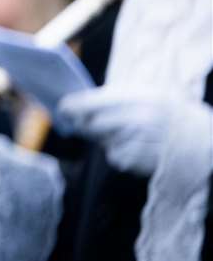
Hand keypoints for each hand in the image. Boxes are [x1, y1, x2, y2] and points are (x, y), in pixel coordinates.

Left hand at [59, 86, 210, 176]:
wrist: (211, 148)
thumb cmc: (180, 119)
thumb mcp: (158, 96)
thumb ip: (124, 97)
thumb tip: (84, 101)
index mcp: (147, 98)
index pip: (98, 101)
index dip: (76, 104)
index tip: (62, 106)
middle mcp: (145, 120)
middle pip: (96, 124)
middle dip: (87, 123)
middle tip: (82, 122)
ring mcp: (146, 144)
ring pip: (106, 141)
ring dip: (107, 139)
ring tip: (129, 135)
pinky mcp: (145, 163)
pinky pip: (117, 157)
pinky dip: (120, 154)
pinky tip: (138, 149)